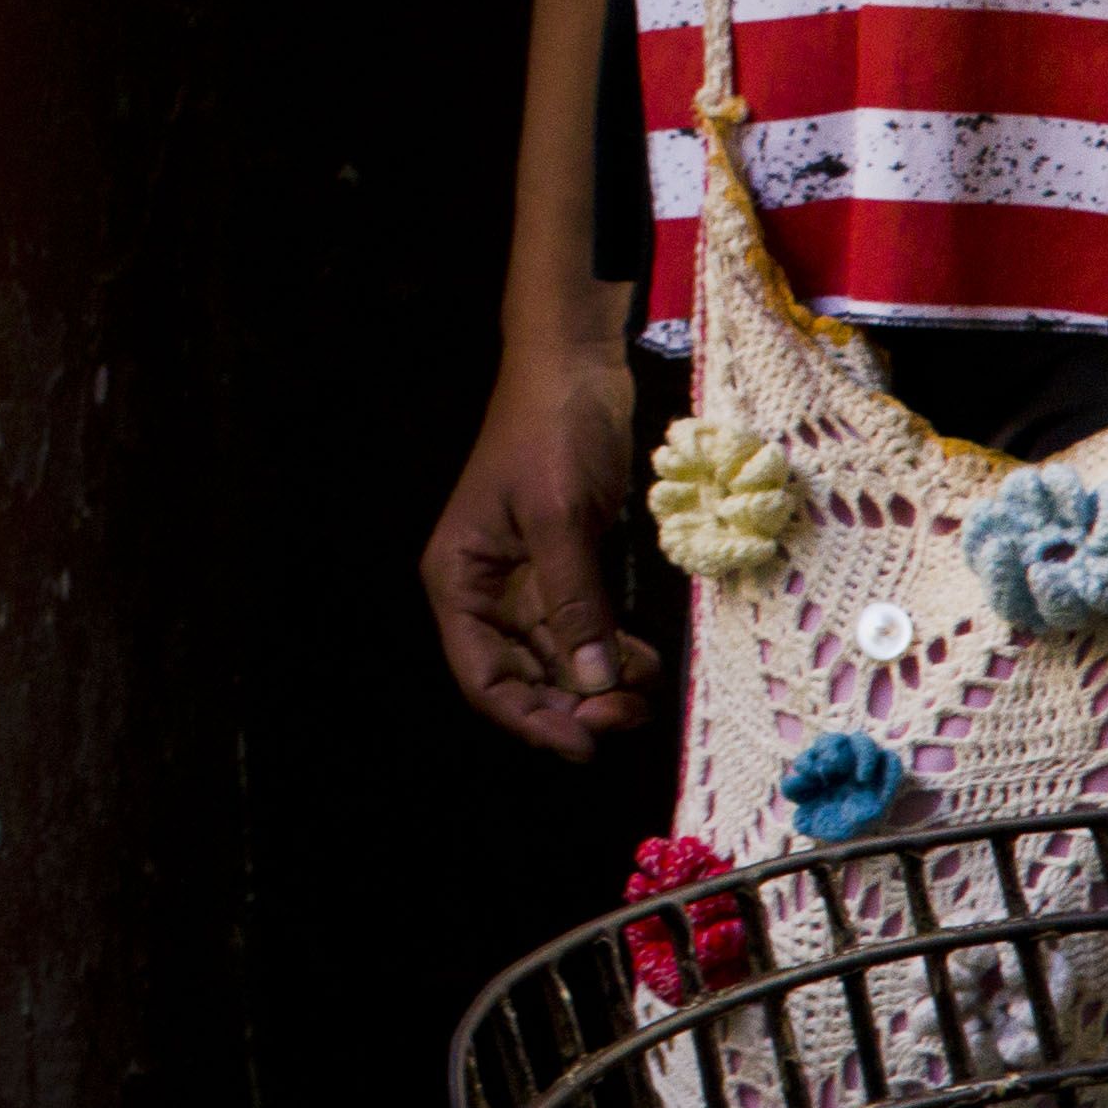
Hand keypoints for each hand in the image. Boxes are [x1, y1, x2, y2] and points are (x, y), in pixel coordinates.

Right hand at [424, 325, 667, 762]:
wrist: (576, 364)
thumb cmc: (552, 429)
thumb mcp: (561, 516)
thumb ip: (574, 600)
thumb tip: (592, 680)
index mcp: (460, 579)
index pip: (483, 676)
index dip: (529, 718)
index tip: (583, 743)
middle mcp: (488, 590)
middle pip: (522, 677)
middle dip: (572, 705)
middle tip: (629, 716)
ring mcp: (529, 580)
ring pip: (559, 660)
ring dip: (599, 684)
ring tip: (646, 691)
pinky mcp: (568, 566)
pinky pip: (586, 628)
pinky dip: (613, 652)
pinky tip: (646, 661)